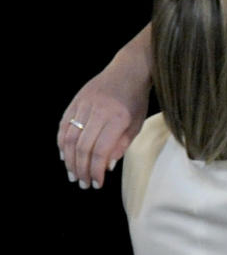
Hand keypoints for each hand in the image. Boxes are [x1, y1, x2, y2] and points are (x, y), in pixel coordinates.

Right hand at [58, 52, 150, 188]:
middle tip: (83, 183)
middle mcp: (98, 111)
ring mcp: (84, 104)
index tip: (97, 184)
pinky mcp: (76, 100)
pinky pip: (64, 124)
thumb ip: (121, 146)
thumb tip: (105, 167)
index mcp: (117, 119)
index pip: (100, 151)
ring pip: (70, 137)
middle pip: (82, 147)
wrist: (128, 70)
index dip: (96, 171)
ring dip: (69, 159)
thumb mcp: (136, 125)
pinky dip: (62, 142)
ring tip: (73, 174)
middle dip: (81, 169)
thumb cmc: (135, 100)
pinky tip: (65, 156)